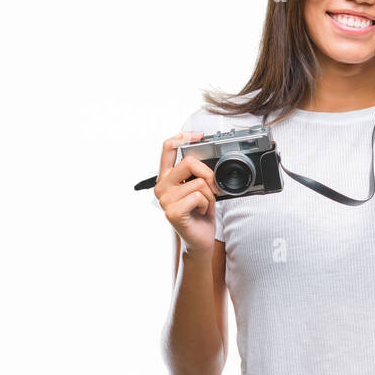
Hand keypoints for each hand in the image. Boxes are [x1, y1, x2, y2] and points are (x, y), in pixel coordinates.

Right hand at [156, 131, 219, 255]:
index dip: (183, 137)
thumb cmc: (200, 214)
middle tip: (213, 188)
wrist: (200, 239)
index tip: (200, 135)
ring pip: (198, 182)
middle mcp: (162, 186)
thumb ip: (198, 174)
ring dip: (210, 195)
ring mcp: (165, 199)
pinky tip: (202, 213)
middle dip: (208, 174)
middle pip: (188, 162)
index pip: (168, 148)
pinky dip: (208, 205)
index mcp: (167, 177)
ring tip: (205, 206)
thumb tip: (209, 163)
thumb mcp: (199, 189)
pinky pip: (199, 197)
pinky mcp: (172, 211)